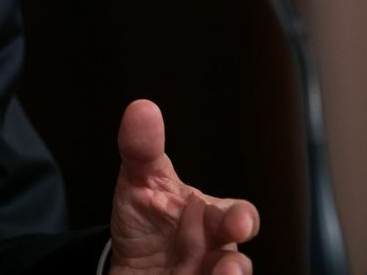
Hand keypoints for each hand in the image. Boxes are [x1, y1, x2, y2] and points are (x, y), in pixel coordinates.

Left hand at [108, 100, 257, 274]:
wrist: (124, 258)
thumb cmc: (146, 214)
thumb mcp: (140, 180)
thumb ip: (142, 147)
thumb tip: (142, 108)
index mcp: (211, 217)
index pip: (239, 215)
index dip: (241, 219)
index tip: (239, 223)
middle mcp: (214, 251)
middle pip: (235, 261)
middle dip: (236, 266)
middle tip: (230, 269)